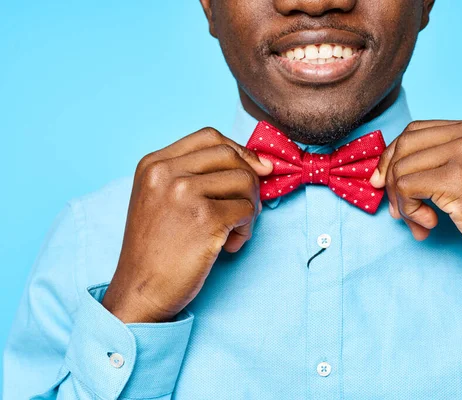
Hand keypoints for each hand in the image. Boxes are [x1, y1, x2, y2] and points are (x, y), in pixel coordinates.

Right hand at [102, 127, 272, 322]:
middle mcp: (165, 172)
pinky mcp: (204, 218)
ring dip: (250, 207)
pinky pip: (247, 210)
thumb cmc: (156, 250)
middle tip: (247, 207)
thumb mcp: (161, 200)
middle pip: (230, 154)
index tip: (254, 168)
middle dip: (249, 179)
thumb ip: (195, 177)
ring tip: (235, 231)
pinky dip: (246, 229)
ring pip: (245, 181)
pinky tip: (230, 245)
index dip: (238, 150)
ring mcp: (184, 193)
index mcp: (153, 164)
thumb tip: (258, 163)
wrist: (140, 291)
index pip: (209, 137)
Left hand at [370, 119, 461, 280]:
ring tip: (418, 224)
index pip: (415, 131)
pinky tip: (429, 224)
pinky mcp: (458, 178)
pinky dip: (408, 210)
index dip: (392, 158)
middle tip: (398, 211)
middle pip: (403, 146)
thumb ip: (438, 162)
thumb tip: (383, 172)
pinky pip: (406, 188)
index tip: (384, 184)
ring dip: (401, 203)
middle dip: (390, 180)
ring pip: (401, 169)